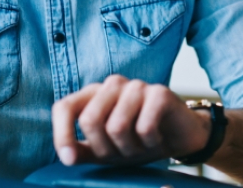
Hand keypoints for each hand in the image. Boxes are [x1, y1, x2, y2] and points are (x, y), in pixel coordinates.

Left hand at [52, 75, 211, 165]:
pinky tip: (157, 139)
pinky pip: (144, 126)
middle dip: (104, 148)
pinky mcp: (160, 92)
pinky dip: (150, 142)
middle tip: (121, 153)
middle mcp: (114, 84)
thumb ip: (83, 151)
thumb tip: (67, 156)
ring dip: (130, 148)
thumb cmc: (139, 141)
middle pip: (90, 120)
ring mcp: (137, 85)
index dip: (62, 134)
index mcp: (95, 94)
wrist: (180, 137)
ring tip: (141, 146)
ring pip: (117, 126)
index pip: (65, 107)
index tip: (69, 159)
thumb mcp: (106, 151)